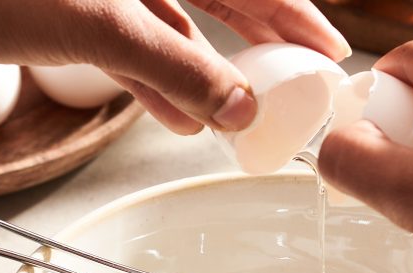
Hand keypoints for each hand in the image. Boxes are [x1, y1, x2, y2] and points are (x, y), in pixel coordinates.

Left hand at [0, 0, 349, 132]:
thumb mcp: (98, 23)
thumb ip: (174, 66)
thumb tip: (239, 111)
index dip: (296, 15)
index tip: (328, 50)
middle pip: (225, 1)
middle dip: (261, 47)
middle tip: (296, 80)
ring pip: (180, 33)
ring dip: (210, 78)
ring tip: (240, 115)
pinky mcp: (84, 14)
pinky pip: (137, 53)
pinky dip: (159, 88)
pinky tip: (179, 120)